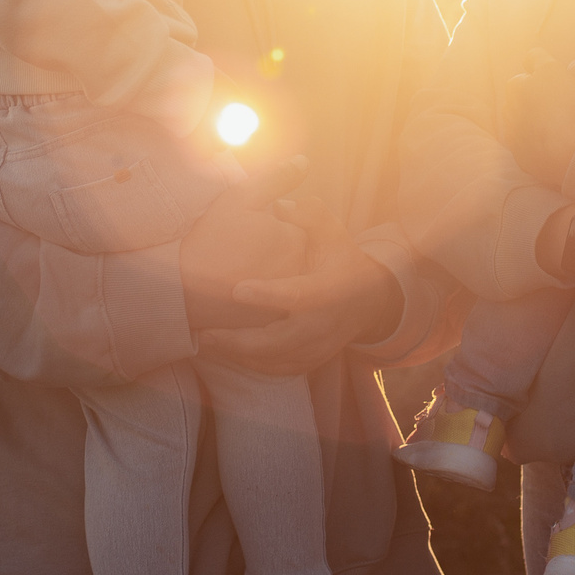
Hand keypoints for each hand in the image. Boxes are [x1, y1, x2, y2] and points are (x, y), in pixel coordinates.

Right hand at [180, 155, 310, 330]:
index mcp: (295, 240)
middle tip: (239, 248)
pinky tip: (234, 286)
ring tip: (235, 266)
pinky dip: (258, 293)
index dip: (270, 223)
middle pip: (292, 250)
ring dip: (266, 269)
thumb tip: (304, 162)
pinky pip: (272, 300)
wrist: (181, 290)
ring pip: (283, 275)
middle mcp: (298, 272)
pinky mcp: (271, 320)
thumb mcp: (240, 198)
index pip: (295, 224)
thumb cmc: (210, 239)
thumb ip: (277, 179)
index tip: (246, 230)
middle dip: (273, 246)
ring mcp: (287, 299)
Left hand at [202, 198, 406, 375]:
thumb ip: (309, 214)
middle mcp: (325, 324)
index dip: (269, 295)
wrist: (369, 301)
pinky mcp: (311, 362)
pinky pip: (277, 370)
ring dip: (238, 355)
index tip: (237, 291)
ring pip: (275, 361)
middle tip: (205, 333)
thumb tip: (279, 205)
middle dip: (240, 341)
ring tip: (206, 343)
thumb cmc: (341, 259)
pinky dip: (250, 363)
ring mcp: (319, 348)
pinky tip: (225, 351)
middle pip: (280, 341)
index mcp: (330, 290)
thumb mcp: (333, 232)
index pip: (299, 296)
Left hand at [503, 47, 574, 185]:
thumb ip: (537, 58)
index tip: (554, 90)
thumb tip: (528, 57)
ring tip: (555, 127)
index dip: (539, 83)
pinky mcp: (522, 158)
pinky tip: (553, 144)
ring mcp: (514, 138)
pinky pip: (527, 148)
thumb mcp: (552, 70)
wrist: (568, 150)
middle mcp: (508, 113)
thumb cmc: (563, 106)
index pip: (521, 80)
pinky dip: (537, 145)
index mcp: (514, 89)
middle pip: (519, 104)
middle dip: (531, 104)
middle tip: (556, 108)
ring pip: (521, 126)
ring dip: (532, 125)